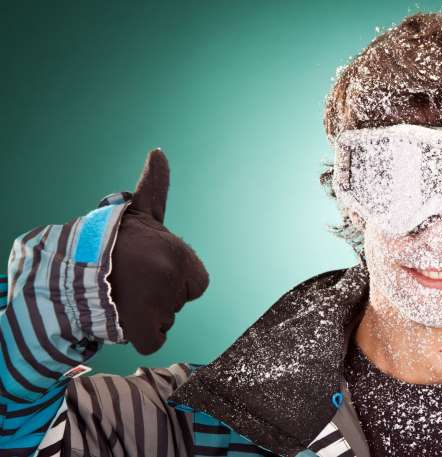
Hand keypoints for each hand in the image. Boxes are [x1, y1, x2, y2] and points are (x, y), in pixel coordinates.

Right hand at [109, 149, 208, 354]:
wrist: (68, 272)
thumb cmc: (110, 241)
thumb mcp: (140, 211)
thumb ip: (157, 186)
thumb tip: (159, 151)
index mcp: (180, 253)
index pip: (198, 284)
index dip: (173, 278)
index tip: (149, 267)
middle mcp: (172, 277)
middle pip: (179, 302)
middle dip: (159, 296)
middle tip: (131, 281)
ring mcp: (158, 304)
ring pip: (165, 320)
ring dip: (146, 313)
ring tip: (120, 294)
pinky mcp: (142, 328)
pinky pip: (153, 341)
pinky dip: (138, 335)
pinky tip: (122, 316)